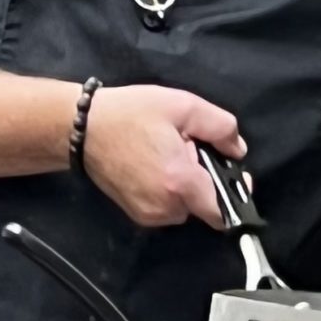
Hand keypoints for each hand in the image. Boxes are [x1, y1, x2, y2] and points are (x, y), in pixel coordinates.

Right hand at [82, 85, 245, 229]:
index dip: (234, 196)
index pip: (222, 213)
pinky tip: (155, 167)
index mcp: (180, 182)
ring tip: (167, 157)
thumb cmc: (131, 113)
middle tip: (187, 151)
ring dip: (185, 188)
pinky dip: (168, 193)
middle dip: (205, 182)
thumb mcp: (183, 106)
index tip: (232, 175)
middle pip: (204, 207)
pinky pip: (166, 208)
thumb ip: (220, 127)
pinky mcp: (136, 214)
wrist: (83, 129)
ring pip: (185, 208)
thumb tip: (238, 150)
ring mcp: (148, 214)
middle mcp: (165, 207)